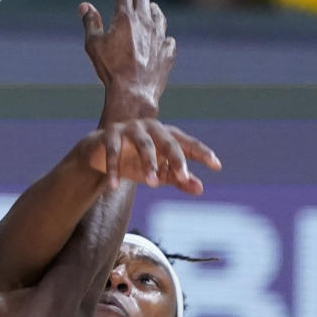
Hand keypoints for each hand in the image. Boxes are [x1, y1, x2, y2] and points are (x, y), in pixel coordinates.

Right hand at [80, 0, 174, 120]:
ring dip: (151, 7)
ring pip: (158, 14)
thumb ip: (90, 22)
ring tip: (149, 5)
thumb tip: (85, 6)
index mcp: (125, 17)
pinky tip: (162, 37)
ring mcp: (159, 37)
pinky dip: (162, 34)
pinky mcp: (167, 53)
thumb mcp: (93, 45)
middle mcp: (146, 23)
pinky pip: (167, 38)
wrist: (134, 93)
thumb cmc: (110, 69)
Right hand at [81, 119, 220, 195]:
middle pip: (167, 141)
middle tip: (183, 177)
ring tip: (152, 183)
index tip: (216, 166)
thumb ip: (178, 179)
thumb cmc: (134, 161)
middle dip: (176, 158)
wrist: (100, 154)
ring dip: (148, 164)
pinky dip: (114, 168)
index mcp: (165, 134)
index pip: (187, 143)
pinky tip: (115, 186)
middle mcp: (150, 128)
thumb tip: (200, 188)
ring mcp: (129, 129)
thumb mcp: (159, 172)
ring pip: (143, 144)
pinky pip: (114, 151)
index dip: (202, 153)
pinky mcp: (109, 135)